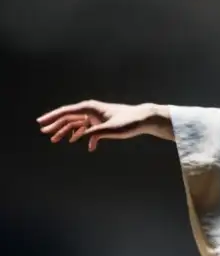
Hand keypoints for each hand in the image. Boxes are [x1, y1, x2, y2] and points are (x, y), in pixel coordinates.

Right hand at [37, 101, 166, 151]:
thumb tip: (81, 137)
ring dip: (66, 132)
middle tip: (44, 133)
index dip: (52, 117)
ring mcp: (96, 116)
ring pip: (77, 124)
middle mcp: (90, 110)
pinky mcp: (102, 123)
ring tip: (55, 140)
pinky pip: (89, 130)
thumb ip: (95, 132)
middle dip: (56, 126)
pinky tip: (87, 147)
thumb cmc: (128, 122)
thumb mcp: (111, 129)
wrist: (143, 119)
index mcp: (90, 108)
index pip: (66, 112)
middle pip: (69, 118)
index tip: (40, 122)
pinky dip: (86, 138)